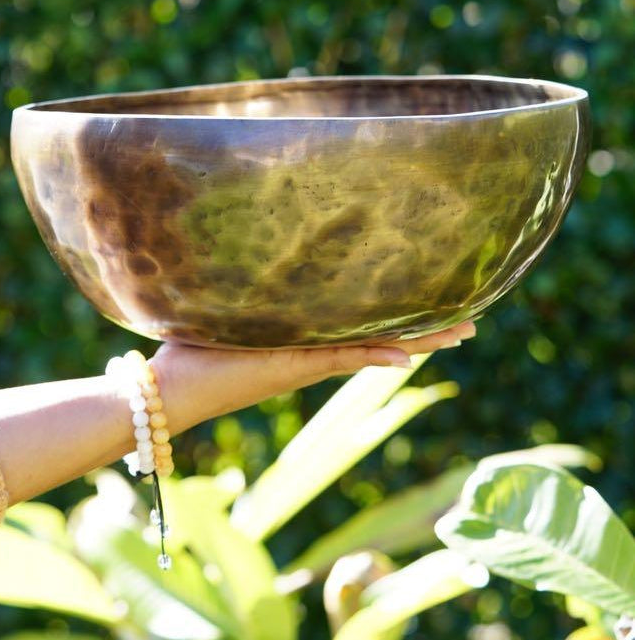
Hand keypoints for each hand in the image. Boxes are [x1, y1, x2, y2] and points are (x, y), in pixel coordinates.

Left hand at [151, 320, 475, 435]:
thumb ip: (247, 288)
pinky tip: (407, 354)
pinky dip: (374, 353)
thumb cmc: (188, 350)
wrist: (168, 392)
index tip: (436, 304)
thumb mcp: (227, 311)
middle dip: (427, 331)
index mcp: (303, 340)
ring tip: (459, 332)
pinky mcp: (290, 365)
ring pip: (375, 347)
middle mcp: (313, 354)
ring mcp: (306, 362)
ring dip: (417, 340)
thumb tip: (251, 247)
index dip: (402, 317)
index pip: (365, 326)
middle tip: (471, 321)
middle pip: (385, 339)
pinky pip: (342, 356)